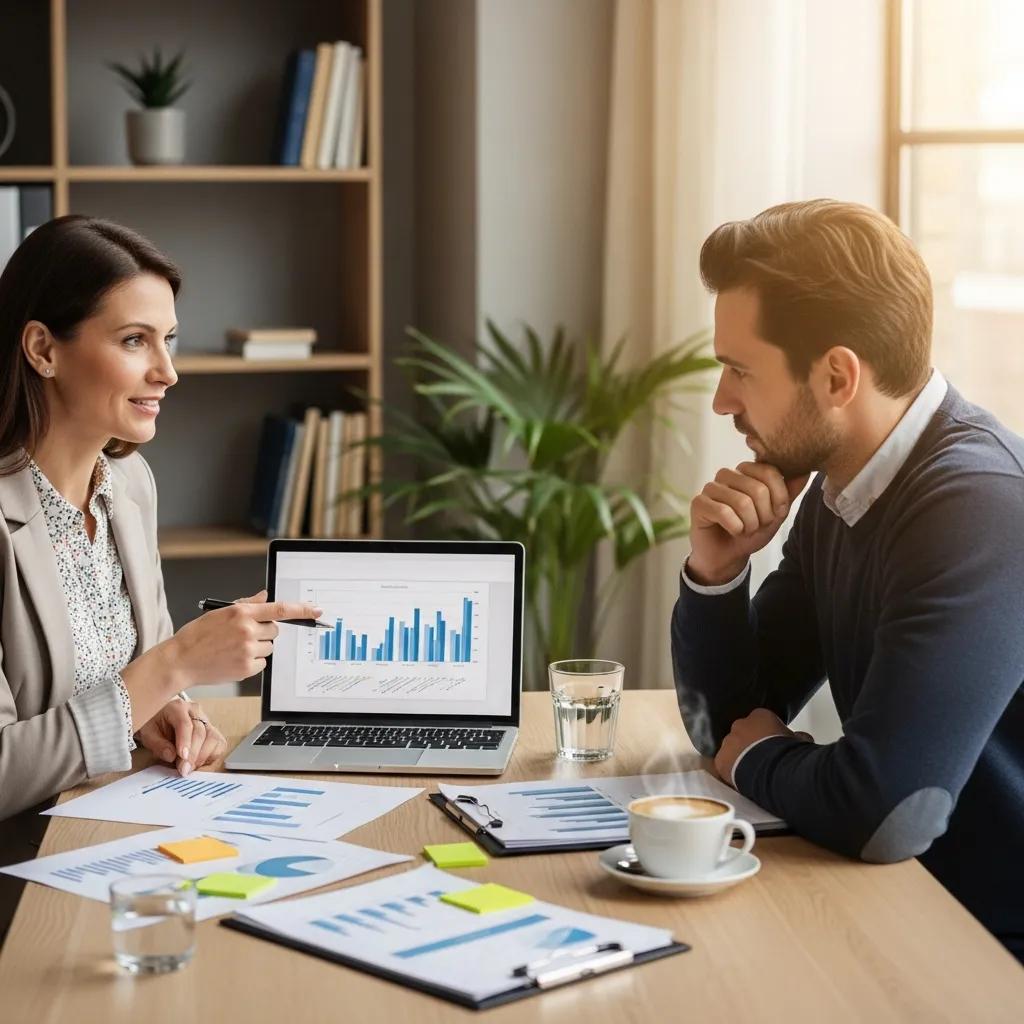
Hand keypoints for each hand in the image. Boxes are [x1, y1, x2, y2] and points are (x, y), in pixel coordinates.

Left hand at [136, 699, 227, 775]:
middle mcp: (195, 712)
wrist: (161, 721)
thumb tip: (171, 755)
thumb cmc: (155, 726)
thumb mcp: (148, 734)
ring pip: (213, 738)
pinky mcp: (213, 732)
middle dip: (193, 754)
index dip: (185, 741)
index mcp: (178, 708)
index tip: (182, 757)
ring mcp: (207, 721)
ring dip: (202, 757)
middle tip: (184, 770)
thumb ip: (158, 744)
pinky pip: (219, 745)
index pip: (185, 724)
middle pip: (200, 732)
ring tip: (189, 767)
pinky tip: (197, 762)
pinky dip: (210, 756)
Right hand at [158, 589, 323, 688]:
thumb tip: (265, 596)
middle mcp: (247, 630)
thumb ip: (247, 605)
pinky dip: (253, 661)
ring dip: (259, 647)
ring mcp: (248, 650)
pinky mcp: (247, 668)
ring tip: (235, 648)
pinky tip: (234, 659)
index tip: (316, 610)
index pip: (280, 609)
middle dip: (266, 632)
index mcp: (241, 612)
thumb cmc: (198, 635)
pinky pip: (262, 662)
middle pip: (275, 630)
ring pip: (270, 647)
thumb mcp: (220, 612)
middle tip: (246, 635)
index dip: (302, 610)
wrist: (180, 660)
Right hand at [688, 462, 809, 584]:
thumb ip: (789, 491)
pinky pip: (723, 513)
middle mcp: (727, 474)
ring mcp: (711, 487)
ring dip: (750, 524)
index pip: (770, 471)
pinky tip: (732, 531)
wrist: (728, 556)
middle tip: (758, 525)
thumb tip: (806, 471)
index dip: (779, 497)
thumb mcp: (776, 512)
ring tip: (745, 530)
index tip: (776, 513)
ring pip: (742, 502)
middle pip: (757, 489)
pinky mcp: (698, 503)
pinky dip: (735, 528)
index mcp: (746, 471)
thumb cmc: (750, 531)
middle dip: (764, 515)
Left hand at [714, 708, 812, 785]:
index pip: (762, 720)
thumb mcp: (800, 742)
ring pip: (732, 747)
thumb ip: (797, 737)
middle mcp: (740, 724)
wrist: (774, 769)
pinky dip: (730, 770)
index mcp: (761, 715)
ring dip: (739, 756)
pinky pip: (723, 763)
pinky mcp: (720, 759)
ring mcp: (728, 741)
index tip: (775, 745)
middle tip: (762, 758)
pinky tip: (740, 779)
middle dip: (751, 743)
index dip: (769, 734)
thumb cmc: (789, 754)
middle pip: (744, 732)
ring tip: (751, 771)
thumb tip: (802, 738)